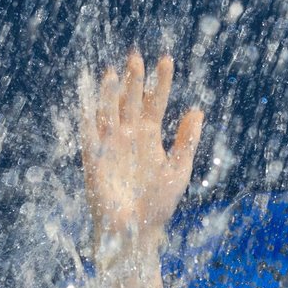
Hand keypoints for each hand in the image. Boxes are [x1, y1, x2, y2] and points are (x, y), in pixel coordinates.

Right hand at [79, 49, 201, 251]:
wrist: (135, 231)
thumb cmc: (158, 204)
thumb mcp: (178, 169)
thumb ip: (186, 140)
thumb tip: (197, 110)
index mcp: (150, 137)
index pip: (156, 102)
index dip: (160, 82)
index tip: (166, 60)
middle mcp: (129, 135)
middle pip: (131, 100)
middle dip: (135, 79)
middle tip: (137, 56)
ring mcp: (110, 144)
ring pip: (110, 110)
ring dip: (113, 91)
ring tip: (118, 70)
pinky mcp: (94, 157)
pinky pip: (90, 131)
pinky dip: (89, 113)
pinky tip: (91, 96)